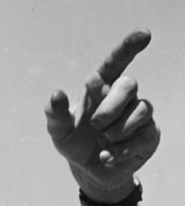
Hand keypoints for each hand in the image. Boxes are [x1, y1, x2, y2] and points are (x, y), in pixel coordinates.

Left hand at [44, 29, 159, 201]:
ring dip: (115, 131)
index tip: (144, 34)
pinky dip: (120, 150)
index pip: (116, 61)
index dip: (129, 46)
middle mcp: (124, 96)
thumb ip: (55, 114)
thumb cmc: (74, 143)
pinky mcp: (150, 135)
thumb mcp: (59, 131)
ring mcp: (140, 115)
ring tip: (103, 142)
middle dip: (110, 106)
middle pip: (128, 84)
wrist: (89, 171)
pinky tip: (108, 156)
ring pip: (140, 110)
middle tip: (96, 125)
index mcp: (101, 87)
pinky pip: (143, 136)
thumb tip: (57, 93)